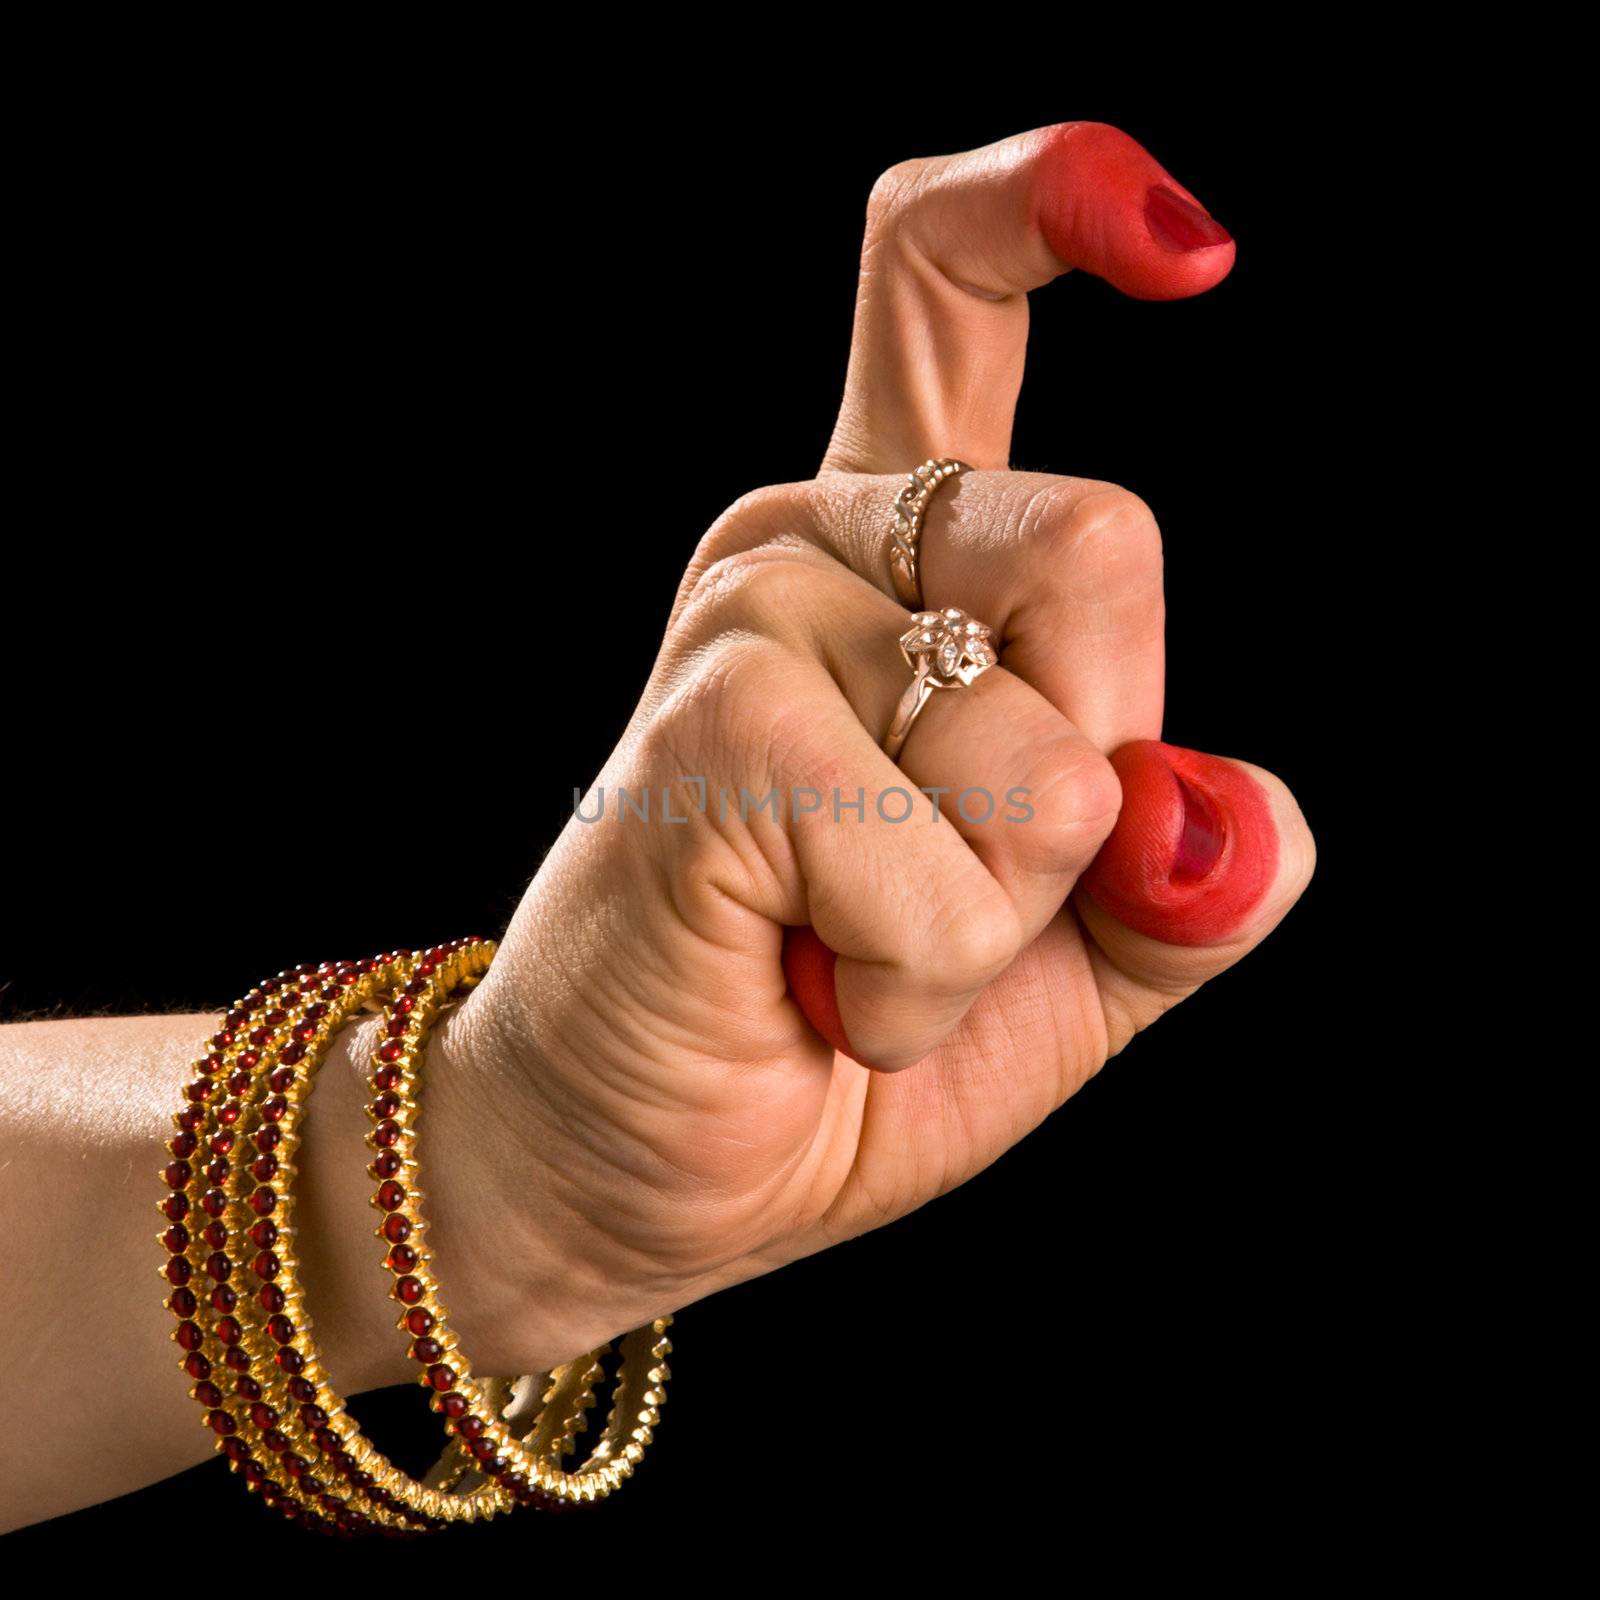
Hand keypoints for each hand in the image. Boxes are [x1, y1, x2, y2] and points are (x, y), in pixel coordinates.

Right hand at [424, 120, 1315, 1376]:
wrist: (660, 1158)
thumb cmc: (841, 1035)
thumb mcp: (1062, 961)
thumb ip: (1178, 871)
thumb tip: (1233, 808)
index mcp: (894, 558)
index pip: (945, 291)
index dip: (1054, 205)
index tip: (1181, 240)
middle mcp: (811, 541)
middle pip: (1101, 546)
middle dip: (1083, 785)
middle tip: (937, 890)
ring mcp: (752, 613)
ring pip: (1044, 747)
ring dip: (987, 921)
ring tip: (850, 948)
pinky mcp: (714, 714)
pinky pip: (942, 857)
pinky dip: (922, 976)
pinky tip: (811, 983)